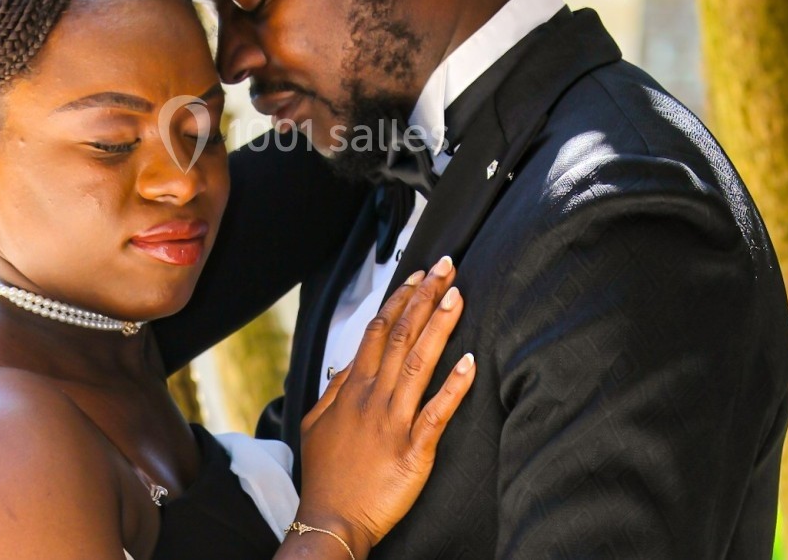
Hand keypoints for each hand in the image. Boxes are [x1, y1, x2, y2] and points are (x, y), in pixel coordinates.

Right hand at [294, 257, 475, 557]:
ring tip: (458, 296)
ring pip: (419, 365)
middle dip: (424, 297)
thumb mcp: (317, 425)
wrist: (331, 521)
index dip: (399, 300)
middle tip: (446, 266)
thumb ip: (334, 390)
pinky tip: (470, 362)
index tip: (417, 275)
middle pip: (401, 337)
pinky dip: (453, 387)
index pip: (377, 332)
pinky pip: (436, 414)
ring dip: (439, 327)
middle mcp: (373, 399)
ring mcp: (393, 423)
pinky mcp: (414, 451)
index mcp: (353, 390)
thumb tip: (347, 363)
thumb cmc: (327, 476)